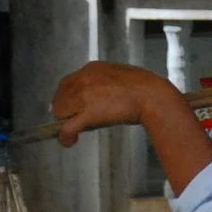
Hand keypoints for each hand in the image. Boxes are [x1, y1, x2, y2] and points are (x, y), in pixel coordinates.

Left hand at [49, 61, 180, 146]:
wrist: (152, 95)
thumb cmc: (143, 89)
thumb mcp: (119, 78)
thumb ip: (104, 84)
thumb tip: (96, 99)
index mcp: (91, 69)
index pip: (66, 83)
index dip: (64, 98)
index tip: (67, 107)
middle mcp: (84, 80)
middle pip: (60, 98)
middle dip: (65, 111)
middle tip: (74, 121)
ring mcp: (85, 96)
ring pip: (60, 112)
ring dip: (65, 123)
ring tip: (73, 133)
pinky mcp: (89, 113)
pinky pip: (67, 128)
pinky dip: (65, 137)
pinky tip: (70, 141)